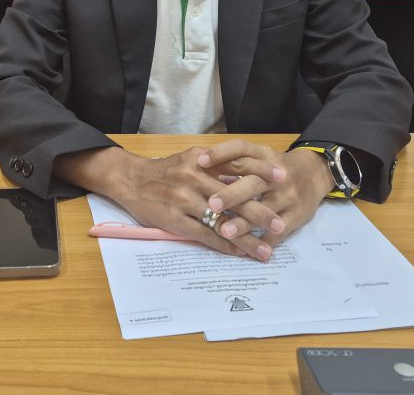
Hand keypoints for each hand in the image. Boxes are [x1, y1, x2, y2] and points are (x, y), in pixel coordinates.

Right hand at [58, 145, 285, 257]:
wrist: (131, 179)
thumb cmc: (164, 171)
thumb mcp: (190, 159)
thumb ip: (215, 167)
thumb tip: (245, 177)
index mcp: (201, 161)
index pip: (237, 165)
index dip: (261, 172)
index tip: (283, 178)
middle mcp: (194, 178)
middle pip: (234, 198)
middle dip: (259, 213)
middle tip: (280, 225)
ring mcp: (185, 201)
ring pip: (222, 222)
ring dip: (245, 239)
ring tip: (264, 251)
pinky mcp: (176, 220)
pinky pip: (205, 236)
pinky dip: (224, 245)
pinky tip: (238, 253)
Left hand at [196, 140, 333, 259]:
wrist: (314, 173)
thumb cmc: (275, 166)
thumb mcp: (258, 156)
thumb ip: (233, 160)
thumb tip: (198, 166)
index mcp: (264, 155)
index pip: (241, 150)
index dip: (221, 154)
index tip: (199, 161)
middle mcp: (277, 174)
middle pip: (253, 182)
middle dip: (232, 194)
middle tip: (211, 204)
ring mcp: (288, 196)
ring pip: (265, 210)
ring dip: (245, 222)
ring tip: (225, 231)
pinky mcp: (297, 216)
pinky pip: (279, 232)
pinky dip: (263, 241)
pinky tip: (247, 250)